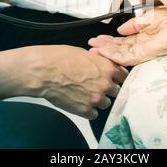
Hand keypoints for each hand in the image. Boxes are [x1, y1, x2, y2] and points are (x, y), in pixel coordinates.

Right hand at [0, 45, 128, 119]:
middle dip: (108, 88)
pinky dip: (88, 109)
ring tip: (85, 93)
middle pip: (116, 90)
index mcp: (107, 67)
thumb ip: (98, 62)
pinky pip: (94, 114)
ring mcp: (96, 98)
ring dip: (98, 99)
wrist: (43, 71)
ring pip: (106, 103)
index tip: (112, 78)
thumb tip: (102, 66)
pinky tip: (80, 101)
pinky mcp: (85, 110)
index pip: (123, 75)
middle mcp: (105, 84)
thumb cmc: (59, 58)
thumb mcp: (84, 53)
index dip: (117, 76)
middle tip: (96, 85)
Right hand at [89, 9, 166, 66]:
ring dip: (106, 52)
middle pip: (120, 49)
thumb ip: (135, 24)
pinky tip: (104, 52)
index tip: (97, 39)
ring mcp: (145, 51)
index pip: (123, 41)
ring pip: (121, 55)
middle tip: (90, 47)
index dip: (109, 41)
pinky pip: (128, 57)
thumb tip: (120, 30)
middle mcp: (144, 45)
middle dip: (104, 48)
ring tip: (93, 50)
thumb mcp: (151, 17)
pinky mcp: (148, 53)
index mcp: (145, 36)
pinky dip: (115, 54)